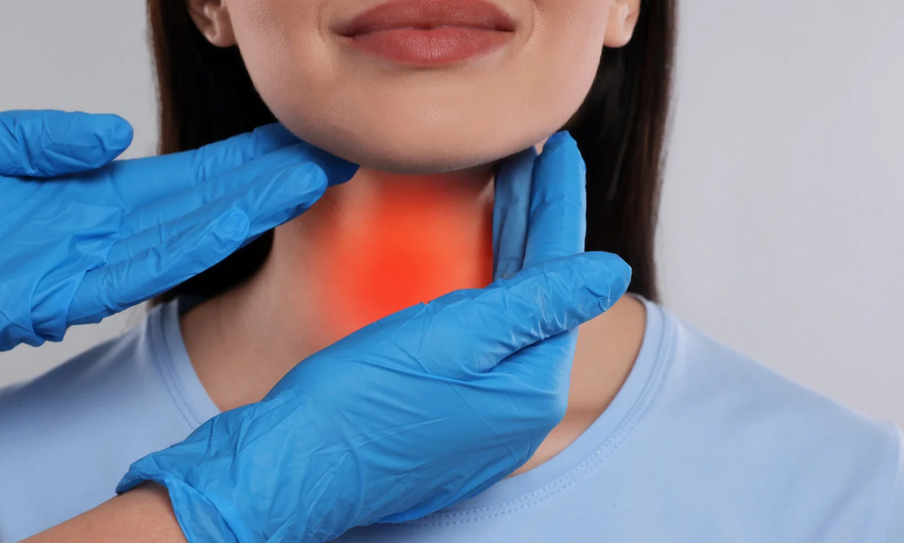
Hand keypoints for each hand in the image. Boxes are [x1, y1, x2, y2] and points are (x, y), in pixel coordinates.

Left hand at [0, 110, 355, 418]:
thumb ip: (44, 137)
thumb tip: (113, 134)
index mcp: (77, 197)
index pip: (172, 178)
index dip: (231, 162)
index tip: (282, 143)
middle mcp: (93, 235)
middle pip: (194, 205)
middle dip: (260, 182)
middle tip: (323, 155)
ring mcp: (82, 266)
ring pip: (183, 235)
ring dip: (245, 210)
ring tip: (304, 178)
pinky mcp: (58, 293)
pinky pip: (140, 266)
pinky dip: (194, 242)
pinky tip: (238, 219)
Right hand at [115, 132, 623, 542]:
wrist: (290, 469)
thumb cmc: (359, 402)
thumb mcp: (451, 339)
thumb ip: (536, 303)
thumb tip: (613, 270)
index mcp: (530, 388)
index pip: (560, 275)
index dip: (559, 205)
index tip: (561, 147)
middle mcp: (516, 410)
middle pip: (537, 294)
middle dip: (534, 222)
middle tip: (531, 158)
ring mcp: (482, 421)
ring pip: (508, 316)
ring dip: (510, 253)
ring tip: (507, 194)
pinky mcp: (447, 422)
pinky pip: (480, 343)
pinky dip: (481, 291)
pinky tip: (466, 262)